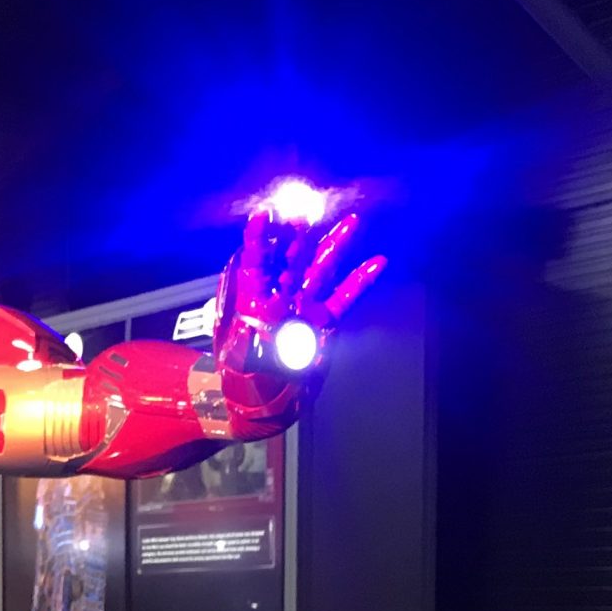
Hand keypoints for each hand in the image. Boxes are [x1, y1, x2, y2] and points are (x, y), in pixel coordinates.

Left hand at [211, 200, 385, 415]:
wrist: (262, 399)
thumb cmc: (242, 374)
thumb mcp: (235, 348)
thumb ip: (243, 325)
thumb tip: (250, 311)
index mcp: (254, 298)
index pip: (257, 260)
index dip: (259, 237)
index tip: (264, 215)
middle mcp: (280, 296)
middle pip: (294, 256)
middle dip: (303, 233)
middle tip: (311, 210)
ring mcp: (303, 306)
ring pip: (322, 268)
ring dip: (336, 245)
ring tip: (351, 222)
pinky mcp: (323, 322)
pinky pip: (344, 297)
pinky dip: (360, 281)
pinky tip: (376, 263)